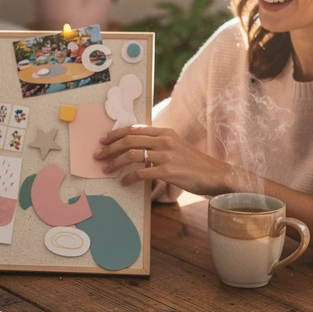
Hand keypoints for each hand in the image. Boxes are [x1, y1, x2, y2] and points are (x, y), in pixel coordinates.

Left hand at [95, 124, 232, 195]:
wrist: (214, 174)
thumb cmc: (192, 163)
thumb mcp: (174, 146)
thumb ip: (157, 143)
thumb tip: (134, 147)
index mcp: (164, 132)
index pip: (133, 129)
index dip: (115, 134)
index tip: (103, 141)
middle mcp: (164, 140)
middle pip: (128, 140)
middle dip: (109, 148)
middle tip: (98, 156)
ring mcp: (166, 155)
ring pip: (131, 154)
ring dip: (115, 163)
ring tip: (107, 169)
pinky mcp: (168, 171)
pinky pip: (141, 173)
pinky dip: (128, 178)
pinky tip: (123, 182)